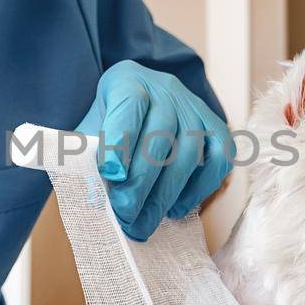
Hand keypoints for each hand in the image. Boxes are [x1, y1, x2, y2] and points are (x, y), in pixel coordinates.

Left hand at [75, 60, 231, 240]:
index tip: (110, 174)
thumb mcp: (89, 133)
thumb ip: (87, 158)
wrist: (141, 112)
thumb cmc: (109, 127)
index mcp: (126, 80)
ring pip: (188, 153)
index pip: (128, 103)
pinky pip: (217, 160)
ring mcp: (195, 108)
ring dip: (165, 195)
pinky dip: (197, 189)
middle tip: (126, 216)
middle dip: (141, 183)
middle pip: (159, 136)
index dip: (120, 139)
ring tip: (144, 223)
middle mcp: (165, 89)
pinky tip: (174, 208)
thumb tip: (93, 198)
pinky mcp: (218, 129)